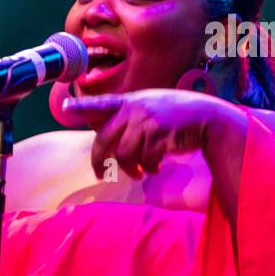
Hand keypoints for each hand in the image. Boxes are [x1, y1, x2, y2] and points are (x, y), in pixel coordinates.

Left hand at [61, 89, 236, 179]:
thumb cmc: (178, 117)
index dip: (81, 107)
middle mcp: (135, 108)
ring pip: (124, 154)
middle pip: (104, 140)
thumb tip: (109, 144)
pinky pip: (144, 159)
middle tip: (101, 174)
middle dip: (99, 161)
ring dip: (130, 169)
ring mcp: (147, 120)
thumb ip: (130, 118)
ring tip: (139, 173)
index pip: (100, 104)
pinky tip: (156, 168)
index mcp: (130, 101)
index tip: (64, 108)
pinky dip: (149, 168)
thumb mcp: (152, 108)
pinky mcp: (159, 134)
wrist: (209, 118)